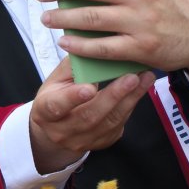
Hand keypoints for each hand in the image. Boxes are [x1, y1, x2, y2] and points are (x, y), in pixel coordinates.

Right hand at [28, 59, 154, 173]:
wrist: (57, 127)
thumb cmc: (57, 94)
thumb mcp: (57, 79)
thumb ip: (73, 66)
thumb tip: (93, 46)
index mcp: (45, 111)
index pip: (57, 106)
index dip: (73, 97)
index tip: (90, 87)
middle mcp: (61, 131)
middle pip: (89, 116)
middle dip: (113, 96)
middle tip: (131, 77)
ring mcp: (82, 141)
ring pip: (109, 122)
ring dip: (129, 99)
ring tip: (144, 79)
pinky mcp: (101, 143)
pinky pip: (118, 125)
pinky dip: (131, 106)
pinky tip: (140, 90)